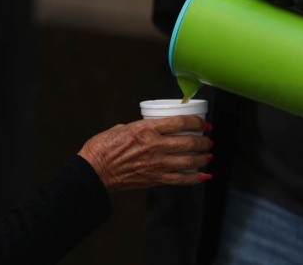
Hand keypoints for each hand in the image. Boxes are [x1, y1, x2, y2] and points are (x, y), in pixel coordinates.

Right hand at [77, 115, 212, 191]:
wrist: (94, 171)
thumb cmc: (102, 148)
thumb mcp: (121, 127)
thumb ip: (140, 127)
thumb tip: (150, 127)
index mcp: (146, 129)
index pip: (180, 123)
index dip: (196, 122)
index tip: (203, 124)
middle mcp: (155, 146)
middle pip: (189, 143)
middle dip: (203, 142)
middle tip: (208, 141)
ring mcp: (157, 164)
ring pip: (189, 161)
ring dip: (202, 159)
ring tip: (208, 156)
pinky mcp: (155, 179)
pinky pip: (181, 179)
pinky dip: (195, 178)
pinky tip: (203, 176)